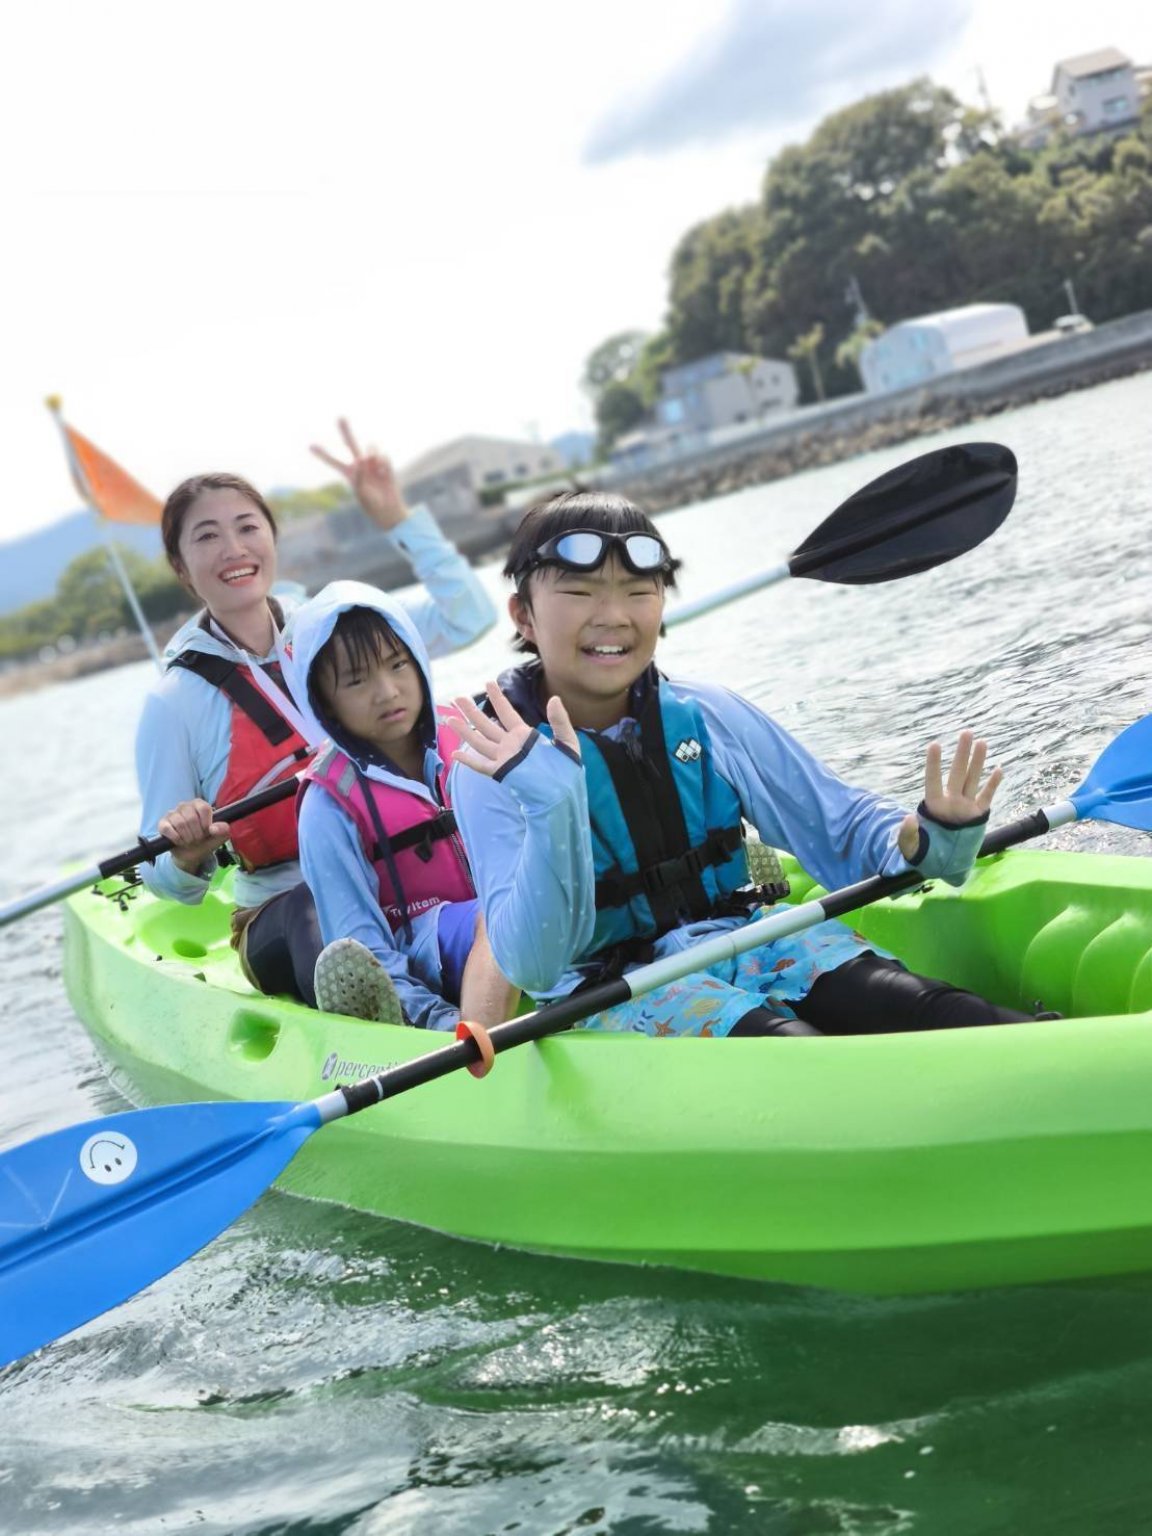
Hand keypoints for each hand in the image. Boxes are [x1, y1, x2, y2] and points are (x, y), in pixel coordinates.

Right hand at [158, 798, 230, 873]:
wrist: (191, 854)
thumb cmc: (205, 841)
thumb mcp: (220, 837)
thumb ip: (223, 829)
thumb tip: (213, 829)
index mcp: (199, 804)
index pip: (204, 808)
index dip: (206, 824)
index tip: (207, 832)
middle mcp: (184, 806)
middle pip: (191, 818)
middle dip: (196, 834)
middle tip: (197, 839)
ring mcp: (172, 814)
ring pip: (180, 823)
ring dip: (187, 838)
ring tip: (189, 841)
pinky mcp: (162, 824)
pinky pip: (167, 828)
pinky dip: (176, 838)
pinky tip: (179, 841)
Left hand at [310, 417, 408, 531]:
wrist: (388, 510)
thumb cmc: (371, 504)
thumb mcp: (361, 492)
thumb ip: (359, 475)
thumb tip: (361, 459)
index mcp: (349, 473)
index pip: (333, 461)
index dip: (323, 454)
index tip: (310, 446)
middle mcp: (360, 465)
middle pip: (351, 444)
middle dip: (346, 431)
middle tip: (341, 417)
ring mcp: (373, 464)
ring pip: (371, 446)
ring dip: (372, 451)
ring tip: (371, 459)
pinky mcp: (385, 465)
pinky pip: (383, 456)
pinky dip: (383, 464)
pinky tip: (384, 473)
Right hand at [446, 682, 579, 777]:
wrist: (564, 792)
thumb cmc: (566, 768)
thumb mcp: (567, 740)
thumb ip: (560, 720)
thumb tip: (554, 698)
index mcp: (524, 734)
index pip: (507, 712)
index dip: (497, 698)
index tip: (488, 683)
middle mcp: (510, 744)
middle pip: (486, 724)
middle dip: (471, 711)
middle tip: (457, 698)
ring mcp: (504, 758)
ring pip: (480, 741)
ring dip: (465, 730)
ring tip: (449, 719)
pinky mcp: (503, 773)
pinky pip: (482, 766)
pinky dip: (469, 760)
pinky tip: (456, 754)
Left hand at [897, 730, 1001, 859]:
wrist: (944, 863)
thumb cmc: (925, 853)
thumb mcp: (910, 848)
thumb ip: (907, 834)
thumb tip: (908, 818)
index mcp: (933, 806)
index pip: (933, 781)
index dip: (934, 764)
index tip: (935, 744)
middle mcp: (951, 801)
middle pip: (958, 773)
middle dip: (962, 754)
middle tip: (966, 732)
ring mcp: (965, 807)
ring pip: (973, 780)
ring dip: (978, 762)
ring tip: (982, 742)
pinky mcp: (978, 815)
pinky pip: (987, 797)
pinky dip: (993, 785)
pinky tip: (999, 769)